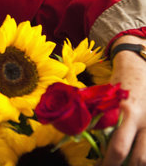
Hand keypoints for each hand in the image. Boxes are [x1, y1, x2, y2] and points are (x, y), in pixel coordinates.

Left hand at [102, 36, 145, 165]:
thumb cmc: (120, 80)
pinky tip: (135, 157)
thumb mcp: (106, 96)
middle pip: (138, 158)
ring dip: (136, 164)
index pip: (118, 148)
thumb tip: (79, 135)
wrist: (141, 64)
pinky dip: (144, 153)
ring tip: (124, 163)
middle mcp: (143, 120)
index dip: (107, 163)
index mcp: (125, 113)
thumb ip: (96, 115)